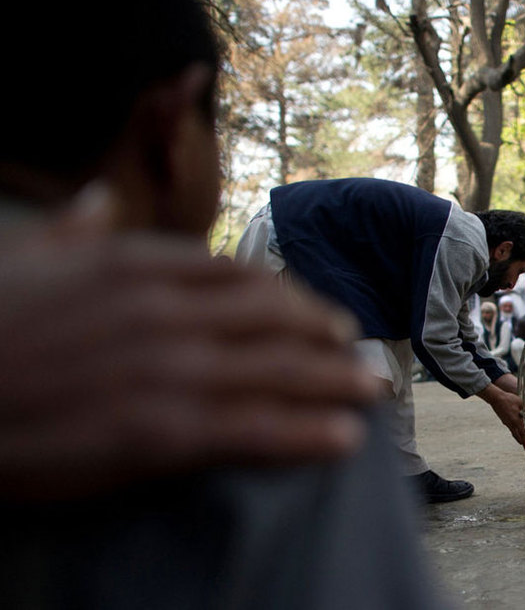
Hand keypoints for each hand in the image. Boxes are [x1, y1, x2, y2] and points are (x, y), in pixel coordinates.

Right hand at [0, 213, 379, 500]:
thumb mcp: (22, 261)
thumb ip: (75, 230)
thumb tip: (105, 200)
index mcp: (135, 265)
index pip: (237, 275)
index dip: (288, 296)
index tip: (313, 311)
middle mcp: (164, 309)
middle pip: (274, 319)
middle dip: (325, 336)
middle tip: (358, 351)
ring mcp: (168, 368)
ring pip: (280, 370)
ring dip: (336, 381)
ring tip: (374, 392)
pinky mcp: (160, 431)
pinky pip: (256, 429)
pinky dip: (308, 433)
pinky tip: (344, 440)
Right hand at [477, 381, 524, 449]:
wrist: (495, 398)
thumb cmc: (508, 400)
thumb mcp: (521, 402)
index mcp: (516, 421)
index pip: (523, 433)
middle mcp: (511, 424)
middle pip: (517, 435)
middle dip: (522, 441)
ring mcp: (506, 422)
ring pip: (513, 431)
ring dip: (518, 436)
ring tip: (521, 440)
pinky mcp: (503, 420)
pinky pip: (510, 426)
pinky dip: (514, 428)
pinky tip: (516, 426)